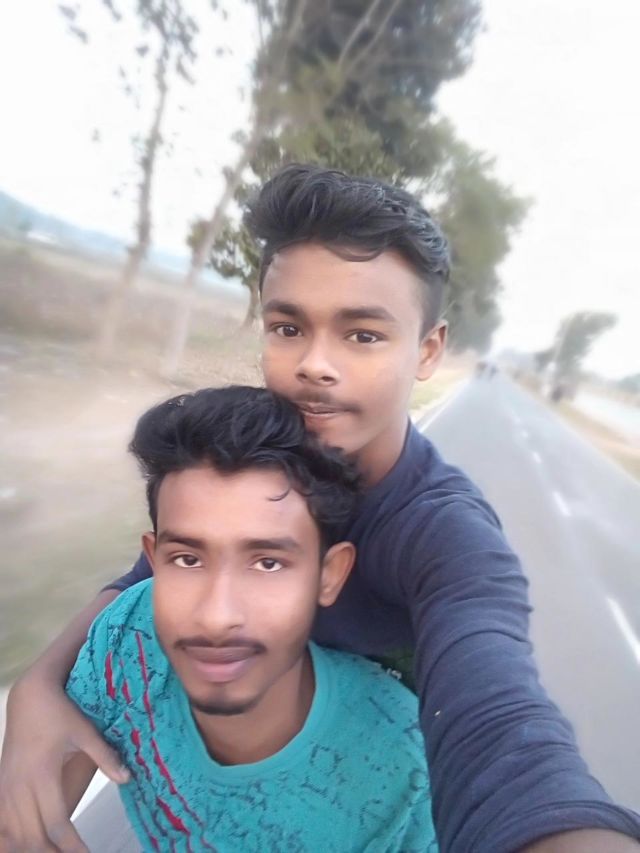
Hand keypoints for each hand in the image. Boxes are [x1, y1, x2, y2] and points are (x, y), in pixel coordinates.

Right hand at [0, 673, 128, 851]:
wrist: (29, 697)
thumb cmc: (60, 713)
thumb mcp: (85, 731)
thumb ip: (106, 756)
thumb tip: (128, 779)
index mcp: (42, 775)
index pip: (57, 825)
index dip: (73, 848)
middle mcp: (19, 787)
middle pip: (33, 839)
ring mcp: (5, 789)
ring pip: (13, 837)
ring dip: (34, 849)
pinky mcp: (0, 788)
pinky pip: (1, 825)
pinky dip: (13, 841)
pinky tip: (26, 847)